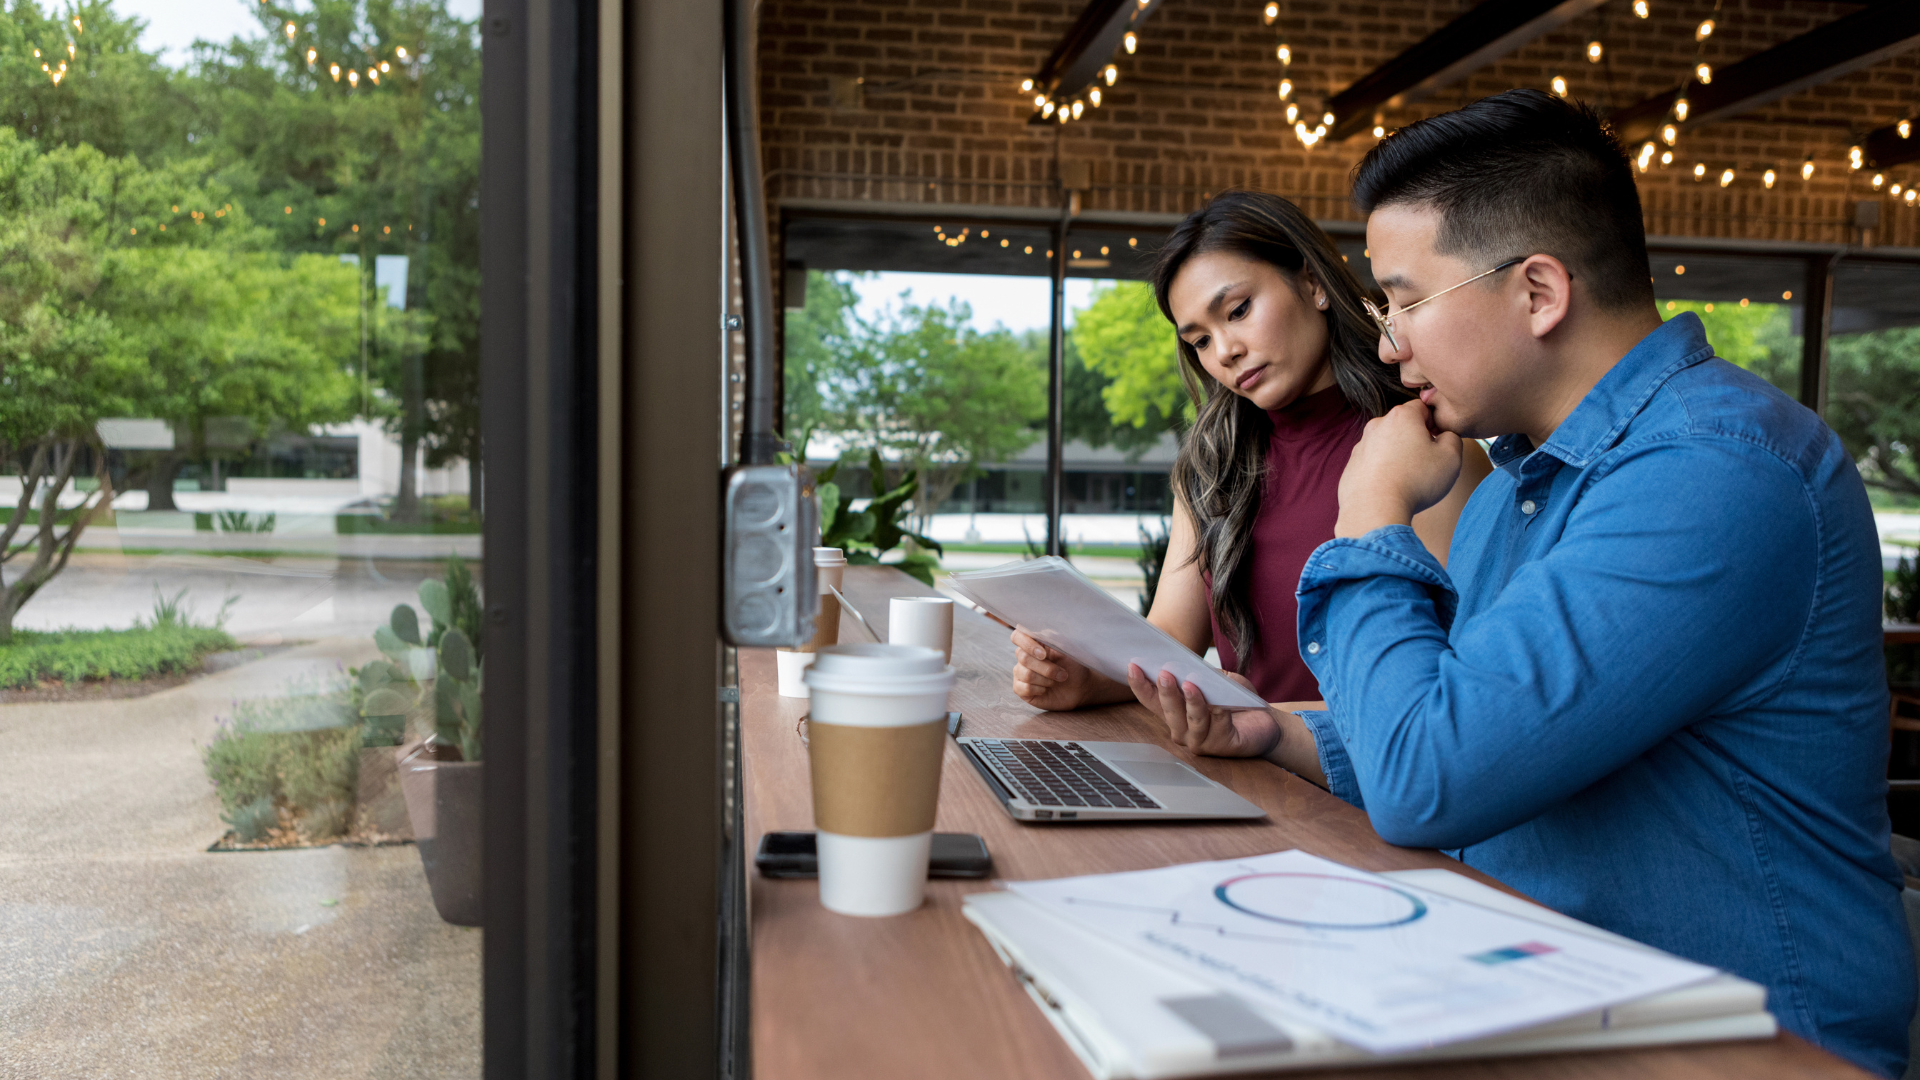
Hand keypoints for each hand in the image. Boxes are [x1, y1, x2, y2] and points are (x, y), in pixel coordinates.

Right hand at [1011, 628, 1099, 710]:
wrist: (1080, 688)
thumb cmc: (1073, 666)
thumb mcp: (1068, 650)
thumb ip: (1054, 640)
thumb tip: (1041, 633)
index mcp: (1034, 642)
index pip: (1018, 636)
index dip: (1027, 644)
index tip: (1043, 654)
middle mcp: (1024, 656)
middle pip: (1023, 658)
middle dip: (1047, 668)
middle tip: (1062, 674)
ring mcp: (1021, 673)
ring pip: (1026, 674)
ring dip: (1046, 680)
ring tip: (1056, 681)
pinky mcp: (1021, 689)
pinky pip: (1024, 688)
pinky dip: (1039, 690)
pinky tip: (1046, 690)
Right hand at [1127, 665, 1281, 758]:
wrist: (1267, 722)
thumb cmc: (1237, 700)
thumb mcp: (1220, 680)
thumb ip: (1204, 675)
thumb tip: (1191, 668)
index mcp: (1176, 713)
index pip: (1151, 700)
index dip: (1140, 685)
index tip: (1133, 665)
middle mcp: (1183, 731)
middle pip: (1168, 712)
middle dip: (1165, 692)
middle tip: (1164, 674)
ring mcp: (1200, 742)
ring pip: (1190, 722)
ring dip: (1190, 703)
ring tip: (1190, 685)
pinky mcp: (1222, 747)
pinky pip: (1217, 729)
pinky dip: (1218, 714)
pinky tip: (1221, 704)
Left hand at [1336, 398, 1462, 537]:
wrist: (1374, 510)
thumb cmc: (1416, 482)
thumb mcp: (1451, 457)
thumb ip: (1453, 437)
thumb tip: (1444, 436)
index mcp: (1401, 416)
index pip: (1423, 408)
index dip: (1434, 424)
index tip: (1438, 444)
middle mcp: (1377, 426)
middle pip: (1403, 427)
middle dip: (1415, 441)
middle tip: (1425, 464)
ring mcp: (1361, 446)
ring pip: (1387, 446)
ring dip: (1398, 457)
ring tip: (1407, 480)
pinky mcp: (1351, 466)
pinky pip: (1373, 465)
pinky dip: (1382, 472)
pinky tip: (1390, 489)